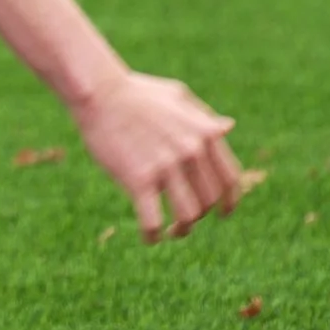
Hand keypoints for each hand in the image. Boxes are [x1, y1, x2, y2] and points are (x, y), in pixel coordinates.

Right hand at [74, 69, 243, 240]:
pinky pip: (153, 221)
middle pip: (208, 201)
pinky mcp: (139, 179)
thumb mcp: (177, 97)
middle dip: (200, 216)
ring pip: (187, 216)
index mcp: (205, 133)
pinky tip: (149, 237)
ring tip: (171, 231)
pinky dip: (153, 235)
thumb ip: (203, 117)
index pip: (230, 179)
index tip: (222, 213)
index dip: (230, 202)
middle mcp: (191, 151)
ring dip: (181, 230)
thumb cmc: (136, 92)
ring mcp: (166, 166)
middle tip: (184, 219)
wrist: (99, 92)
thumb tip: (227, 126)